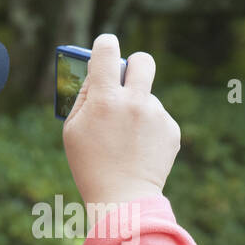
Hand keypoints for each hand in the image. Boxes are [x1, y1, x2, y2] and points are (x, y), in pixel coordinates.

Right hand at [62, 33, 180, 211]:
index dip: (104, 44)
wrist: (123, 199)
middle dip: (134, 65)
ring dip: (137, 109)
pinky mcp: (171, 130)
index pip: (106, 50)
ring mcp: (157, 116)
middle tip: (125, 80)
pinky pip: (158, 118)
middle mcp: (135, 102)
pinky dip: (149, 129)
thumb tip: (96, 73)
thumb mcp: (72, 130)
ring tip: (126, 140)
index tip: (105, 48)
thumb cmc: (90, 165)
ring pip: (147, 97)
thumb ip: (83, 96)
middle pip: (143, 61)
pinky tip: (140, 149)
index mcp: (105, 99)